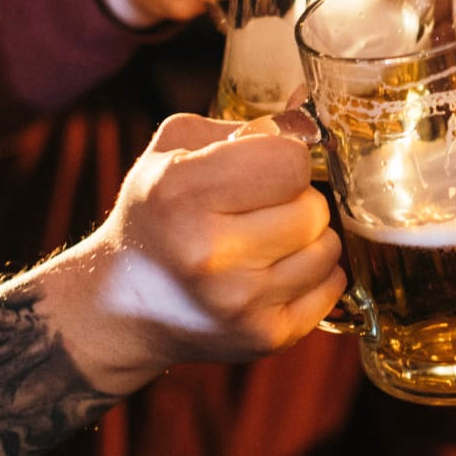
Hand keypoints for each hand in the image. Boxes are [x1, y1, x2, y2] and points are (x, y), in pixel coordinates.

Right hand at [51, 114, 342, 392]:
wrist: (123, 304)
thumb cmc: (156, 215)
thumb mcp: (173, 151)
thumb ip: (243, 126)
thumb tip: (310, 117)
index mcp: (181, 194)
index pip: (290, 161)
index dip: (282, 158)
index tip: (262, 168)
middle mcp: (209, 254)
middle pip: (313, 208)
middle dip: (294, 200)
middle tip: (260, 210)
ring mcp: (239, 303)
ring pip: (329, 248)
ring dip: (307, 238)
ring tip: (266, 241)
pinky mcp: (265, 337)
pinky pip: (332, 285)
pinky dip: (313, 274)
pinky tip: (274, 272)